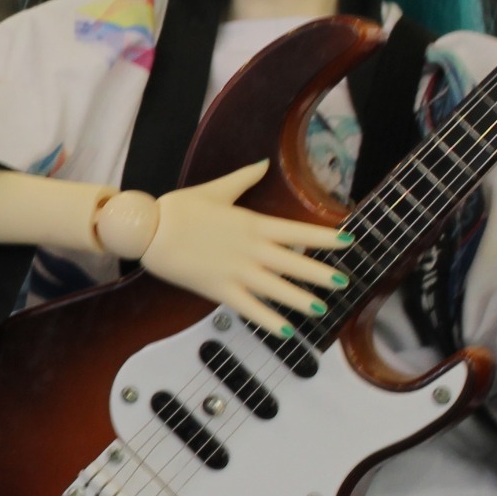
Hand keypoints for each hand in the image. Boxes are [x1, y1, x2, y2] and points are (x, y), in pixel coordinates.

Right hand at [131, 160, 347, 334]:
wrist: (149, 230)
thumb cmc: (179, 208)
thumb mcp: (215, 190)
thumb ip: (243, 179)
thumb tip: (263, 163)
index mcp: (252, 223)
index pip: (297, 232)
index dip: (324, 238)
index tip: (347, 242)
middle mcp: (250, 249)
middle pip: (294, 264)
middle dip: (320, 274)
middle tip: (344, 282)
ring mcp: (236, 271)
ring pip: (276, 289)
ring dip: (300, 300)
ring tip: (322, 310)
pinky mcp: (219, 289)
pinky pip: (249, 308)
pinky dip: (268, 320)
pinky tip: (285, 331)